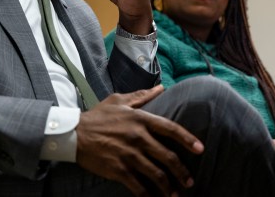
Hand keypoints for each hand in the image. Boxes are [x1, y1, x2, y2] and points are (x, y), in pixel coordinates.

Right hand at [76, 85, 203, 196]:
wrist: (74, 134)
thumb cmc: (98, 116)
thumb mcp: (119, 101)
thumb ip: (142, 95)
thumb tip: (161, 88)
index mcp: (140, 119)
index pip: (170, 129)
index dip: (187, 139)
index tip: (200, 149)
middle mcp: (138, 137)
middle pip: (167, 157)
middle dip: (181, 171)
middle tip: (189, 180)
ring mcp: (128, 155)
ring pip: (156, 174)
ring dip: (168, 187)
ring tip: (175, 194)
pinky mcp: (118, 170)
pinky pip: (138, 187)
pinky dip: (148, 196)